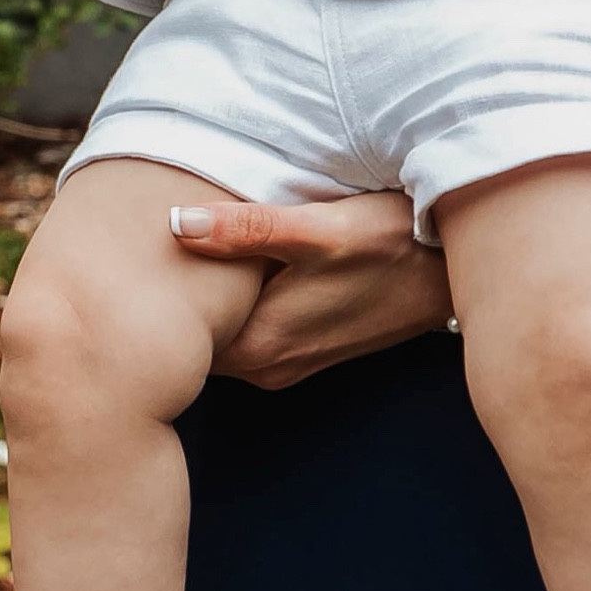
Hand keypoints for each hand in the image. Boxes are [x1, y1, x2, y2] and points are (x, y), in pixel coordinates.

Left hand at [174, 190, 452, 389]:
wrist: (457, 269)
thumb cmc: (393, 243)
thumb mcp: (319, 229)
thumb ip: (245, 229)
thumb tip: (176, 224)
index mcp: (259, 345)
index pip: (176, 335)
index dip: (153, 296)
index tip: (134, 256)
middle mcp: (270, 366)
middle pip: (198, 336)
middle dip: (176, 296)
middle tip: (147, 247)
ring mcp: (291, 362)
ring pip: (227, 332)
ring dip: (212, 298)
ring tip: (187, 248)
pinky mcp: (311, 347)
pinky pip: (254, 329)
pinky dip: (241, 301)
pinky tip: (241, 264)